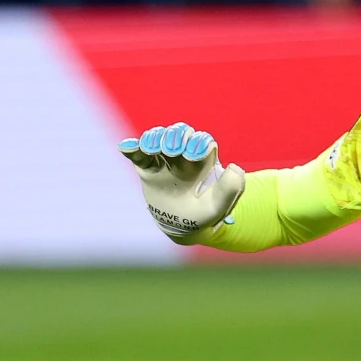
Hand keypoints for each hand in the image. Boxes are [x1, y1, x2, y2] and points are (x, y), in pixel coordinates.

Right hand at [119, 122, 245, 242]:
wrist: (182, 227)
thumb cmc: (204, 215)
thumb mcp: (219, 206)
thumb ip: (230, 189)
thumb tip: (234, 167)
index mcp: (205, 161)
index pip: (202, 141)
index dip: (197, 143)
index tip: (191, 155)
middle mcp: (184, 155)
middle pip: (180, 133)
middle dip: (175, 136)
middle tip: (171, 150)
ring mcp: (164, 160)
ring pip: (159, 138)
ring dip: (154, 138)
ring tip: (151, 149)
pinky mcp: (147, 167)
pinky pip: (138, 153)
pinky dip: (131, 147)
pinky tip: (126, 147)